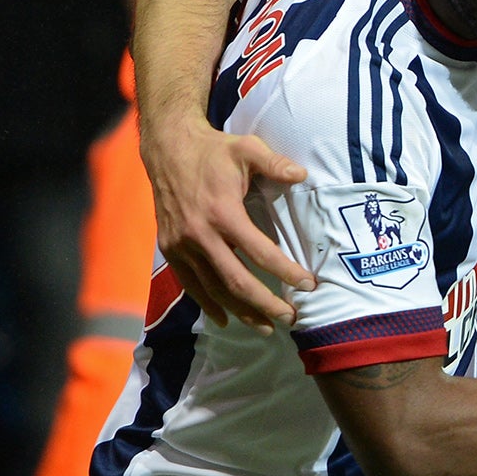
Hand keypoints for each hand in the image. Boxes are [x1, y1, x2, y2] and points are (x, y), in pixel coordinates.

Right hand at [143, 115, 313, 332]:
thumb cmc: (213, 150)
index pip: (260, 252)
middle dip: (265, 303)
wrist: (167, 149)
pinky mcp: (170, 249)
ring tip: (266, 326)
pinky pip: (191, 284)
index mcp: (222, 212)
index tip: (309, 285)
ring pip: (213, 288)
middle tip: (291, 317)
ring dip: (241, 311)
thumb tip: (303, 175)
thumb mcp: (247, 149)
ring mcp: (181, 245)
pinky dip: (209, 304)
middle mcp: (199, 234)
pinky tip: (226, 318)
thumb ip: (275, 164)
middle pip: (236, 281)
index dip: (286, 272)